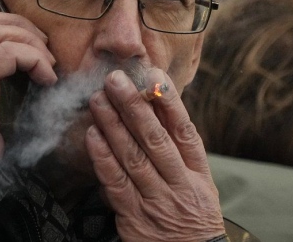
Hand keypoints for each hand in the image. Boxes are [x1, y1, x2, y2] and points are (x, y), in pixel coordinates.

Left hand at [85, 69, 223, 241]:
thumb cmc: (193, 218)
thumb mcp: (199, 184)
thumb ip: (180, 152)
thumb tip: (158, 109)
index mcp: (198, 173)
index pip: (184, 130)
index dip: (170, 101)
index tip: (154, 74)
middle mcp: (179, 185)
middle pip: (155, 139)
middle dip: (134, 106)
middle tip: (115, 79)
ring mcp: (156, 202)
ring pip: (132, 157)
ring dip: (113, 125)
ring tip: (98, 99)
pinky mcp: (135, 219)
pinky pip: (116, 184)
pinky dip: (103, 158)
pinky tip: (93, 136)